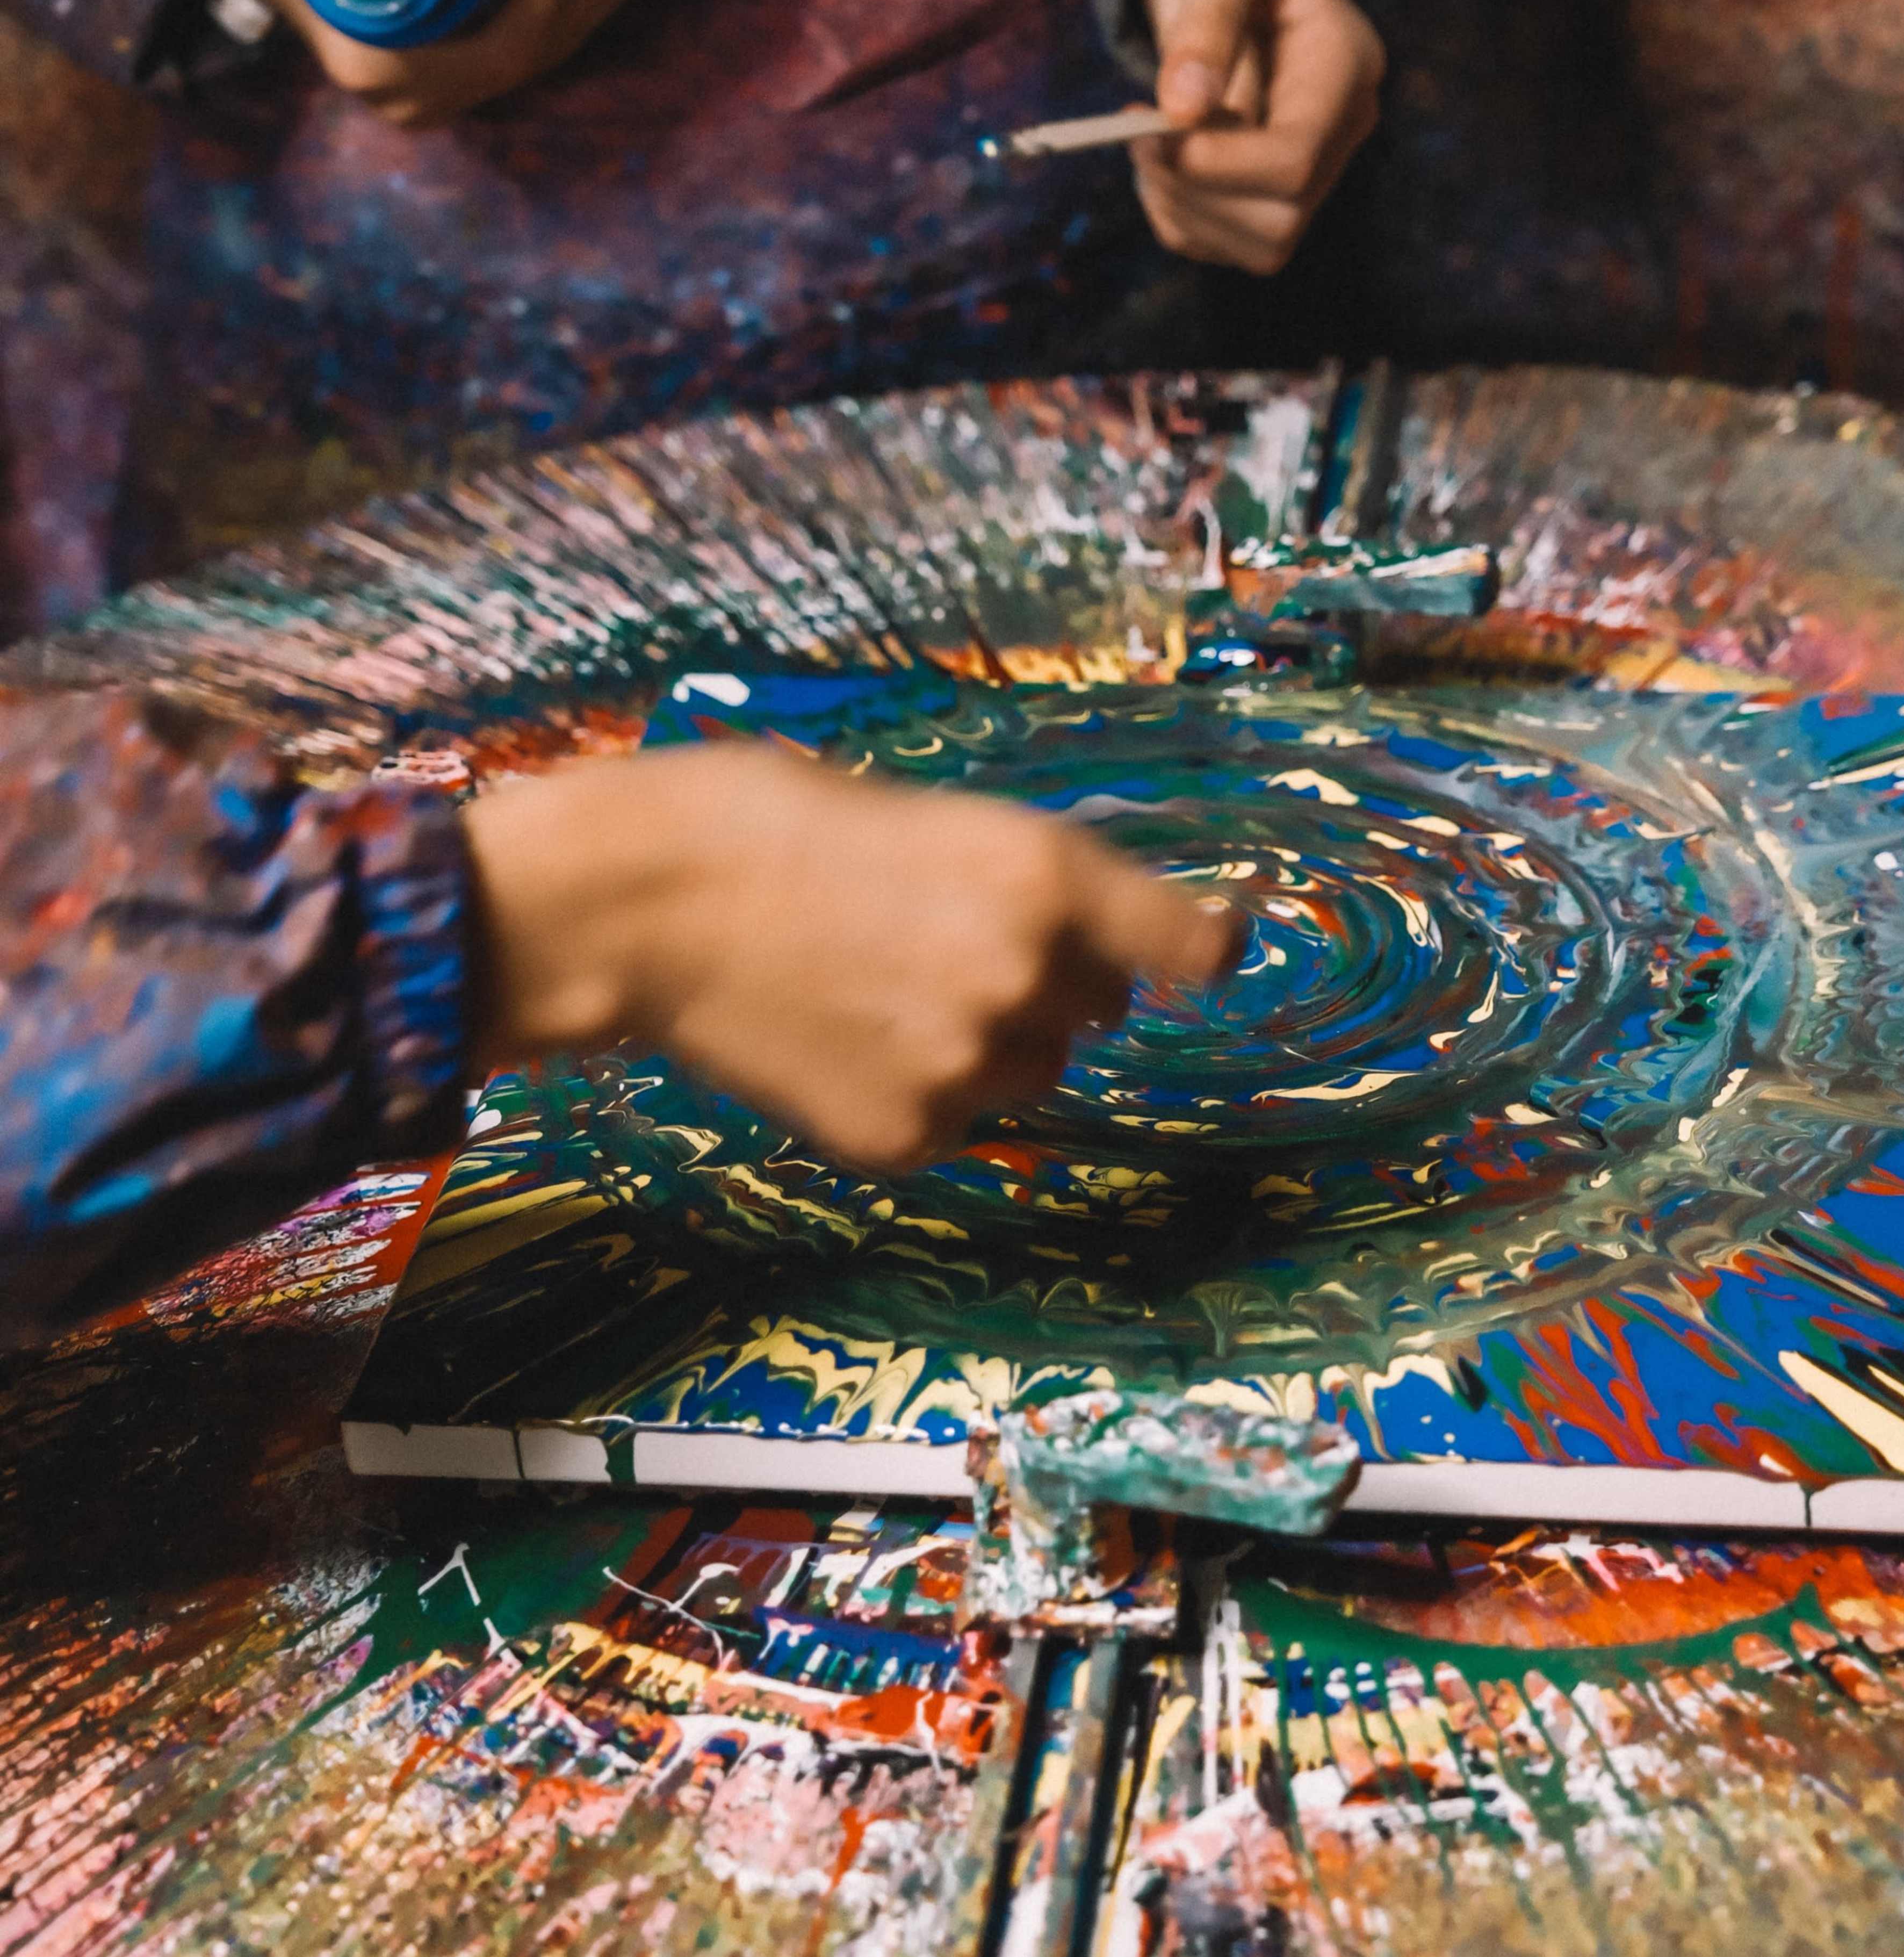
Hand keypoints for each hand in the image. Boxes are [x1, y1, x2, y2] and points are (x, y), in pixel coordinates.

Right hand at [465, 744, 1242, 1171]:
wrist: (648, 905)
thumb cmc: (780, 827)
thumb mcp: (937, 818)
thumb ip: (1030, 887)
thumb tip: (1101, 952)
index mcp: (1046, 876)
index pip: (1190, 944)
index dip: (1198, 949)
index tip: (1203, 954)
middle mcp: (1028, 978)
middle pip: (1097, 1012)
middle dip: (1046, 984)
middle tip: (940, 942)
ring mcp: (967, 1068)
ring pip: (1029, 1073)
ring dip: (983, 1044)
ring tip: (875, 991)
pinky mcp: (907, 1138)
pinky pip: (952, 1122)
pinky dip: (911, 1093)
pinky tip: (836, 1040)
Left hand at [1134, 0, 1384, 273]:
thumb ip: (1210, 17)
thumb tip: (1184, 107)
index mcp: (1346, 67)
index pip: (1295, 162)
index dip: (1216, 165)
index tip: (1151, 127)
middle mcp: (1341, 128)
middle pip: (1279, 221)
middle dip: (1195, 190)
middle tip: (1140, 132)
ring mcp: (1312, 166)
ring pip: (1257, 246)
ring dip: (1182, 209)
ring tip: (1144, 141)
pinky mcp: (1272, 188)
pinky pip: (1225, 243)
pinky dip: (1176, 216)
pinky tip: (1156, 161)